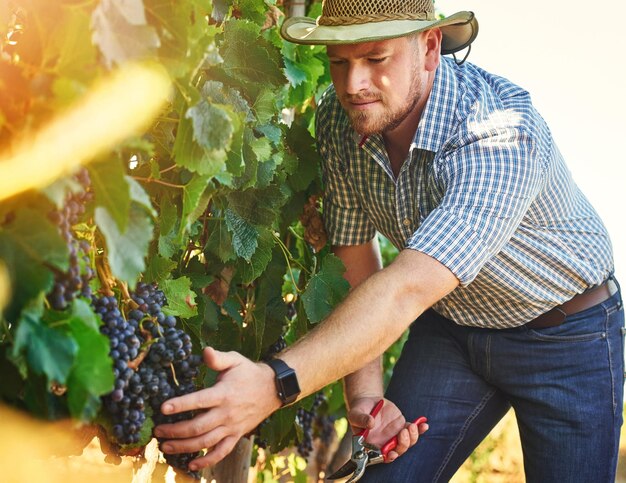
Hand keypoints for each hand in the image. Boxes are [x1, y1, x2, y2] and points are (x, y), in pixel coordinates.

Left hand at [153, 347, 281, 469]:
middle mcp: (227, 413)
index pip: (199, 401)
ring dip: (184, 447)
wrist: (272, 389)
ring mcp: (232, 427)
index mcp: (224, 393)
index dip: (180, 405)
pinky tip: (191, 465)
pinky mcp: (236, 435)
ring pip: (206, 442)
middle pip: (198, 427)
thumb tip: (205, 351)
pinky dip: (207, 462)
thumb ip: (219, 358)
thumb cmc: (249, 373)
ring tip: (166, 447)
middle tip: (158, 431)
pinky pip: (221, 452)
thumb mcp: (235, 360)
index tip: (163, 408)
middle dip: (175, 431)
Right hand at [348, 396, 427, 462]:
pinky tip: (424, 425)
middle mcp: (384, 443)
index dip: (389, 457)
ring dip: (412, 437)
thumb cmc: (359, 411)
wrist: (369, 402)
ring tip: (412, 426)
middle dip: (403, 444)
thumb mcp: (355, 414)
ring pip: (407, 443)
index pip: (381, 456)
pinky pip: (412, 431)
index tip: (393, 453)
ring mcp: (394, 436)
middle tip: (403, 432)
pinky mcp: (402, 426)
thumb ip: (361, 419)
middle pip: (397, 450)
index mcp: (372, 444)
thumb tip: (370, 423)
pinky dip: (419, 429)